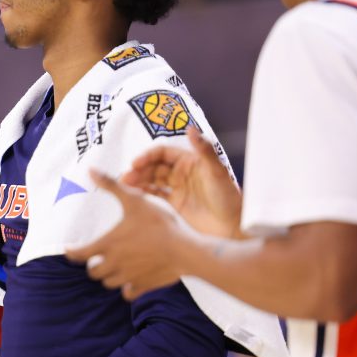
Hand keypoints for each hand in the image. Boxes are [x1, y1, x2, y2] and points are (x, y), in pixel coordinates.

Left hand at [65, 171, 188, 300]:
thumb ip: (112, 185)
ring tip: (113, 267)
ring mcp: (129, 277)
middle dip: (93, 265)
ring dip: (108, 276)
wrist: (185, 250)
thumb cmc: (159, 223)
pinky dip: (126, 289)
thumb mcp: (134, 199)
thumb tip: (90, 170)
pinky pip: (128, 294)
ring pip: (109, 283)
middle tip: (97, 258)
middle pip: (93, 272)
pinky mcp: (144, 286)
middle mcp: (114, 264)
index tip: (69, 250)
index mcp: (108, 244)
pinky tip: (131, 280)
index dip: (71, 253)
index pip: (80, 254)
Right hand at [120, 127, 241, 237]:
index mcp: (191, 161)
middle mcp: (182, 173)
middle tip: (126, 178)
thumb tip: (190, 128)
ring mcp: (178, 189)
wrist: (233, 229)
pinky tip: (132, 195)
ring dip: (138, 181)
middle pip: (154, 166)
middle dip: (139, 170)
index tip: (136, 163)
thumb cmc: (230, 199)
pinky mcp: (175, 205)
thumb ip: (204, 150)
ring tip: (124, 185)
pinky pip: (155, 195)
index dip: (148, 156)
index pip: (163, 153)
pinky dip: (143, 193)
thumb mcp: (217, 172)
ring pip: (152, 180)